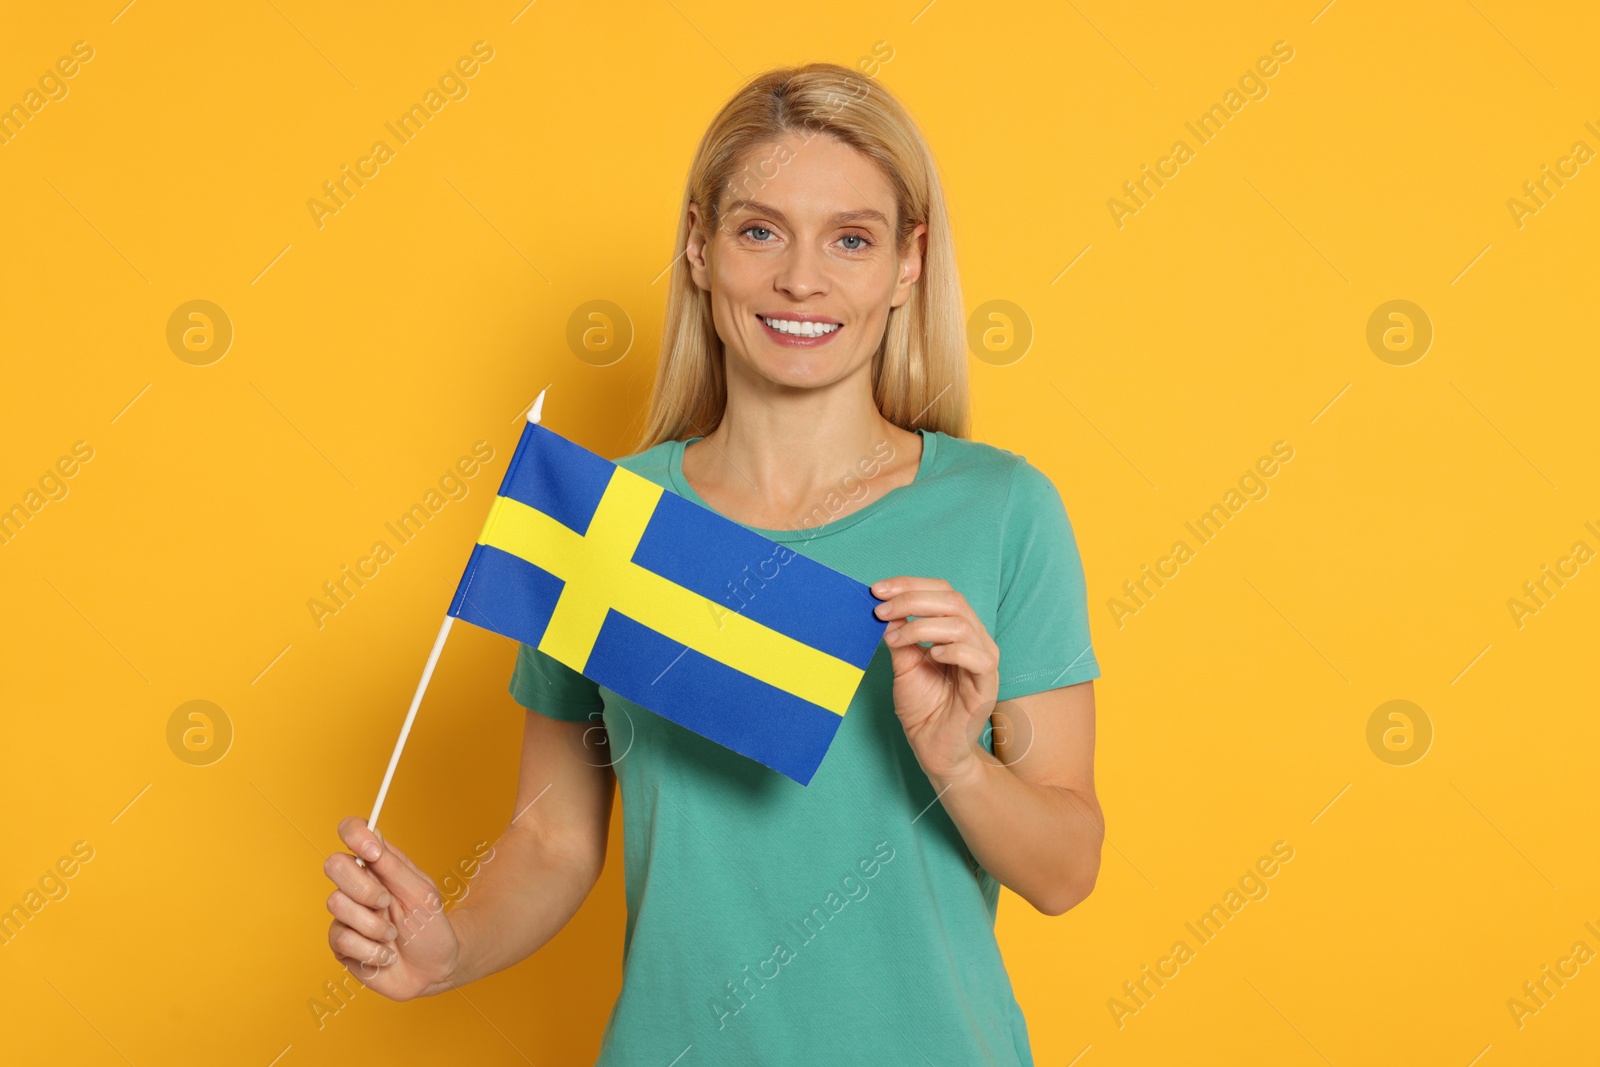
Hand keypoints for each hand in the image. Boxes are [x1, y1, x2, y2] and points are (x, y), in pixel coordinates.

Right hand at [324, 816, 460, 1000]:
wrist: (434, 970)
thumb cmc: (430, 927)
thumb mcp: (420, 893)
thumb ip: (394, 866)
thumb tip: (372, 836)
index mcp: (378, 865)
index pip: (352, 832)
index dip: (355, 835)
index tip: (372, 853)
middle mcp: (358, 885)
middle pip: (335, 865)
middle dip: (365, 889)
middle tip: (388, 904)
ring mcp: (346, 914)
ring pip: (336, 903)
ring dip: (373, 925)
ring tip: (392, 935)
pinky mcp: (341, 943)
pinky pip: (341, 938)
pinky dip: (371, 950)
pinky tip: (385, 955)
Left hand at [871, 576, 998, 784]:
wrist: (932, 749)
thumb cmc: (922, 707)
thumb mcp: (904, 665)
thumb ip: (900, 636)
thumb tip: (886, 609)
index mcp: (958, 631)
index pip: (942, 592)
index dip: (910, 585)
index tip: (877, 590)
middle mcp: (975, 641)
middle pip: (953, 601)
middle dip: (912, 600)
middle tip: (881, 611)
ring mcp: (984, 663)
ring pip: (962, 625)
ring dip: (922, 626)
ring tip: (896, 639)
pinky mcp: (987, 686)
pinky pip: (979, 658)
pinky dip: (952, 650)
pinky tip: (930, 655)